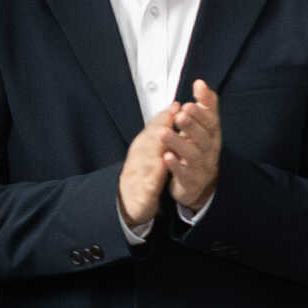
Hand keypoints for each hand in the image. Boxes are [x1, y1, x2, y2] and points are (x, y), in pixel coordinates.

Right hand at [116, 106, 174, 231]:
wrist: (130, 201)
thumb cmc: (142, 172)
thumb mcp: (151, 148)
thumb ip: (162, 128)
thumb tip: (174, 107)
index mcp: (143, 146)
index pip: (153, 128)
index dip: (165, 117)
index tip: (177, 106)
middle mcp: (138, 157)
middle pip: (149, 140)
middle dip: (161, 129)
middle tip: (173, 119)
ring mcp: (138, 174)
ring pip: (146, 158)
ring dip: (156, 149)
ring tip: (168, 139)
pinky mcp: (141, 192)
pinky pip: (148, 182)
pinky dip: (154, 175)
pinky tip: (162, 168)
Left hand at [169, 81, 225, 212]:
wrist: (198, 183)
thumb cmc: (198, 149)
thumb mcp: (203, 127)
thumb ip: (204, 105)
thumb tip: (200, 82)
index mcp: (212, 135)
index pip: (211, 122)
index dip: (202, 113)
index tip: (189, 103)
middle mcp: (209, 151)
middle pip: (203, 137)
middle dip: (192, 125)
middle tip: (180, 115)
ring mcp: (201, 167)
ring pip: (193, 155)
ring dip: (179, 142)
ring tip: (165, 133)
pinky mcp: (191, 182)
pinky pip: (184, 174)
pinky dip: (175, 165)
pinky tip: (166, 156)